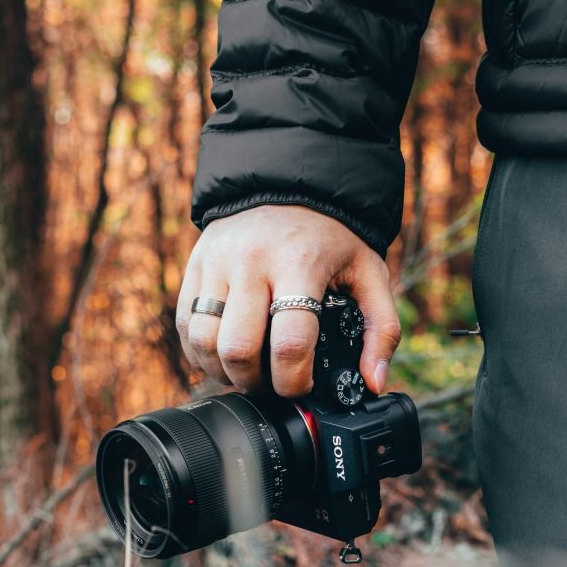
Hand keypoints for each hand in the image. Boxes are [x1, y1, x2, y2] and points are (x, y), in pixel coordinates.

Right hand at [176, 205, 401, 397]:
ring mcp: (216, 263)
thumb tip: (374, 383)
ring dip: (223, 371)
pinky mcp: (195, 267)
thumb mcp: (369, 273)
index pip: (289, 342)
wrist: (286, 180)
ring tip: (246, 372)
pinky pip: (185, 326)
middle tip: (271, 382)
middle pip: (238, 349)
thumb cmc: (331, 236)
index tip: (302, 385)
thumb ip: (381, 329)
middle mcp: (251, 262)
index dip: (294, 380)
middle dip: (255, 382)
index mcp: (299, 263)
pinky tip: (224, 355)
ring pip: (203, 342)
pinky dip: (200, 353)